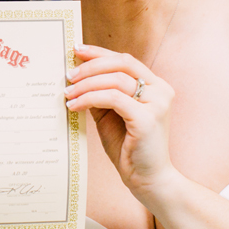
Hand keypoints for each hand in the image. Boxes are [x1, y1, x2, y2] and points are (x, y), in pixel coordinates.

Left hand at [64, 44, 175, 193]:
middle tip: (68, 75)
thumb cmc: (128, 146)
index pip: (125, 59)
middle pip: (121, 63)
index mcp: (155, 86)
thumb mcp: (111, 114)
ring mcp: (157, 103)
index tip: (76, 50)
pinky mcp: (148, 119)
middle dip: (91, 66)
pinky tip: (75, 106)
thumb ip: (100, 93)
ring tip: (68, 93)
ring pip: (115, 80)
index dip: (99, 53)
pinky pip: (113, 99)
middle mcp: (161, 90)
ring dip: (86, 84)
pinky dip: (90, 98)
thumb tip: (76, 75)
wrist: (147, 178)